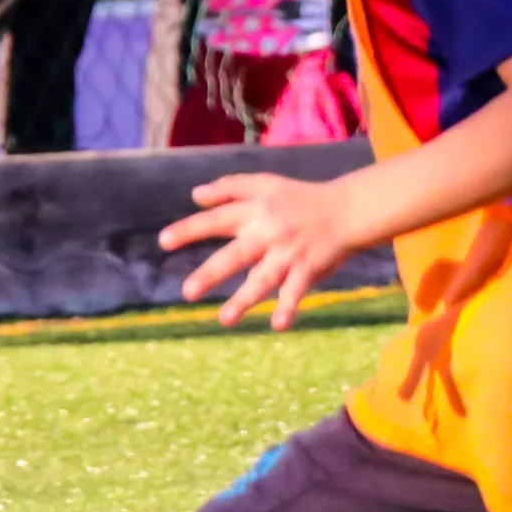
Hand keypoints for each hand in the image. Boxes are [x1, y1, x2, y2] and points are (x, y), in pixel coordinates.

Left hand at [160, 173, 357, 328]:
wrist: (348, 209)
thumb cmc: (301, 199)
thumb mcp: (266, 185)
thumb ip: (231, 188)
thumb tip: (196, 195)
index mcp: (256, 211)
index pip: (217, 220)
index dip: (190, 230)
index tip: (163, 242)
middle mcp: (269, 232)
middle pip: (236, 255)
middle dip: (212, 274)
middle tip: (187, 293)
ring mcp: (288, 253)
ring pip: (263, 279)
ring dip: (244, 300)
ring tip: (224, 320)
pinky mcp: (308, 268)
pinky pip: (295, 291)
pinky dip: (288, 307)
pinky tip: (277, 326)